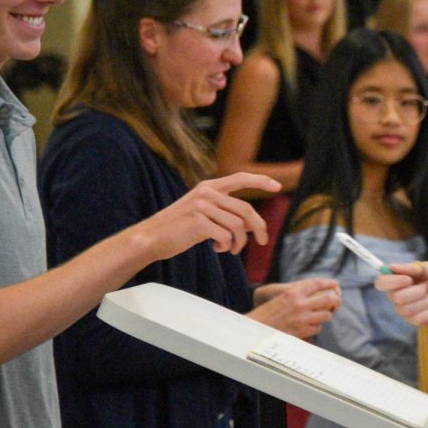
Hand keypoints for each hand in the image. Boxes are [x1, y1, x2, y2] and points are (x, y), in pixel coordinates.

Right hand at [134, 173, 280, 259]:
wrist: (150, 238)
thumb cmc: (179, 229)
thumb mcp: (203, 214)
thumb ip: (226, 214)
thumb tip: (253, 225)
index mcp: (208, 187)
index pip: (240, 179)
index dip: (261, 181)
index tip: (277, 186)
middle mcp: (206, 193)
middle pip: (246, 209)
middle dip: (259, 227)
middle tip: (264, 241)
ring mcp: (201, 206)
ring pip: (237, 226)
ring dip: (238, 242)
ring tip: (228, 248)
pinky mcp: (198, 222)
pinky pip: (226, 236)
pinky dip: (226, 246)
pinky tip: (216, 248)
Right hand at [248, 278, 341, 338]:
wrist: (256, 329)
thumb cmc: (268, 312)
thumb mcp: (282, 296)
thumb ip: (298, 293)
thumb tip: (318, 290)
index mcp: (293, 292)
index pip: (317, 283)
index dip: (329, 283)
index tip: (335, 283)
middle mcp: (300, 304)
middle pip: (329, 299)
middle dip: (334, 300)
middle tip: (335, 301)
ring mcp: (303, 318)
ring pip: (326, 315)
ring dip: (324, 315)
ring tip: (318, 314)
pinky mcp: (303, 331)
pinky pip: (318, 328)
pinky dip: (316, 326)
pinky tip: (310, 325)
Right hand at [375, 261, 427, 325]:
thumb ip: (413, 268)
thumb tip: (392, 267)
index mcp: (400, 280)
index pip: (382, 283)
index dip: (391, 282)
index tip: (408, 279)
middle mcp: (399, 295)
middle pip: (395, 297)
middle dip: (415, 292)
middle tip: (427, 287)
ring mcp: (406, 309)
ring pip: (406, 309)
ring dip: (423, 301)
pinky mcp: (416, 321)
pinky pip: (417, 319)